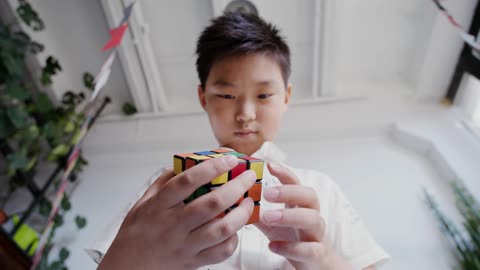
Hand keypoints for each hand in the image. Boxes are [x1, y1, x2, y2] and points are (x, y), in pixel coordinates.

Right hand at [98, 155, 256, 269]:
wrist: (127, 268)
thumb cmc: (136, 233)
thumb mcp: (143, 202)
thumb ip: (164, 182)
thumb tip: (188, 163)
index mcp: (160, 205)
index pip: (188, 181)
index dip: (212, 167)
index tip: (229, 158)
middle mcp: (174, 224)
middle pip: (212, 204)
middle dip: (237, 187)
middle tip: (248, 177)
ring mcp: (185, 244)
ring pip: (222, 229)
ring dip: (241, 214)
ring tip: (248, 202)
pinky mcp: (193, 262)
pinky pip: (221, 252)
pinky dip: (233, 240)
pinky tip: (235, 229)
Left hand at [255, 162, 351, 269]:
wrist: (316, 265)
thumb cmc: (292, 239)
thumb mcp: (272, 224)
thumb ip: (256, 211)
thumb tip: (234, 198)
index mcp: (301, 205)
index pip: (296, 183)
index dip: (285, 173)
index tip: (269, 165)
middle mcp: (312, 215)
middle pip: (309, 196)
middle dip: (289, 192)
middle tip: (267, 193)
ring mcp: (316, 234)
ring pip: (312, 219)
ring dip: (289, 216)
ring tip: (268, 217)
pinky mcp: (317, 254)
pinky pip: (309, 249)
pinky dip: (291, 247)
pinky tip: (273, 246)